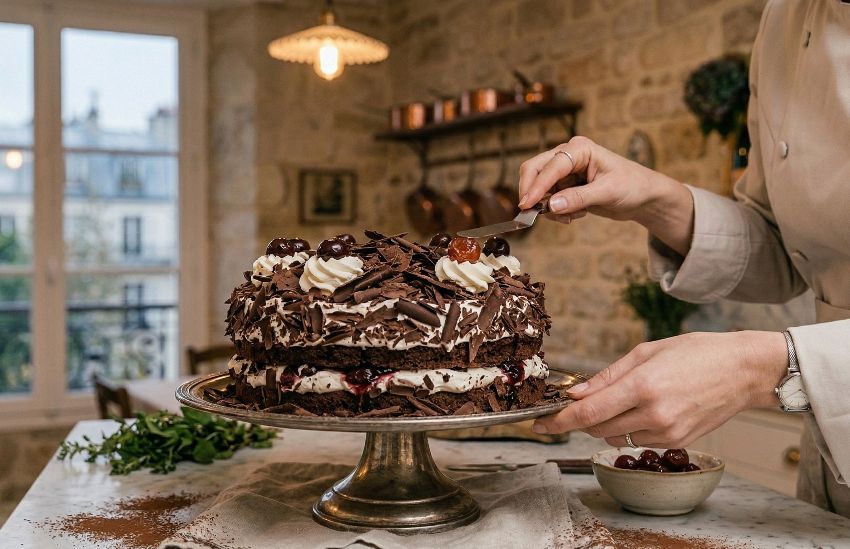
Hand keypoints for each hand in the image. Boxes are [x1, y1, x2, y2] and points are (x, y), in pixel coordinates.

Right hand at [518, 136, 693, 254]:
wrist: (644, 198)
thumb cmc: (633, 186)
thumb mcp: (607, 192)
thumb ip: (578, 198)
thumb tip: (551, 205)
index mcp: (580, 149)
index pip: (550, 166)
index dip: (537, 186)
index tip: (527, 205)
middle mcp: (568, 156)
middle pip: (535, 170)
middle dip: (533, 193)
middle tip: (530, 214)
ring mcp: (565, 172)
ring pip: (540, 188)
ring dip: (548, 206)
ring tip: (571, 217)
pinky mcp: (566, 187)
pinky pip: (549, 200)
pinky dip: (556, 211)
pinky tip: (575, 215)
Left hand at [532, 331, 787, 447]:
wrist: (744, 372)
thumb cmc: (698, 353)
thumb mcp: (647, 352)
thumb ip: (608, 376)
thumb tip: (576, 394)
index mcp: (643, 386)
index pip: (588, 412)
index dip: (558, 421)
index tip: (539, 424)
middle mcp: (653, 413)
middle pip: (596, 428)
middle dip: (582, 417)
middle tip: (580, 401)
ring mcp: (667, 432)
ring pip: (615, 436)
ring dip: (606, 422)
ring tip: (624, 398)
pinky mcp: (677, 442)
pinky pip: (637, 439)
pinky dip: (629, 427)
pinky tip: (645, 408)